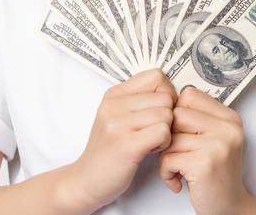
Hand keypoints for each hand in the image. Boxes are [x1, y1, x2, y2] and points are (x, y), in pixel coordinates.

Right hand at [55, 69, 176, 210]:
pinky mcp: (127, 145)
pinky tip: (151, 150)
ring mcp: (118, 124)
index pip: (156, 76)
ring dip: (166, 132)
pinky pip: (163, 132)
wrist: (86, 179)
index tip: (159, 110)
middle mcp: (114, 105)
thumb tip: (169, 89)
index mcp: (113, 94)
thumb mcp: (115, 116)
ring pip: (167, 115)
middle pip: (165, 97)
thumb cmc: (107, 150)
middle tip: (153, 131)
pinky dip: (164, 143)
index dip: (166, 93)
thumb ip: (138, 100)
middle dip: (167, 116)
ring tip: (150, 142)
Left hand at [159, 87, 252, 214]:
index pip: (189, 95)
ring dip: (166, 157)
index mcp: (229, 118)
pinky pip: (167, 158)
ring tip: (180, 169)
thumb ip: (196, 118)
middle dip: (169, 136)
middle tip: (178, 154)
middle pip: (176, 114)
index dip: (176, 114)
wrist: (231, 207)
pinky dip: (166, 173)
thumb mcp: (213, 139)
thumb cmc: (215, 174)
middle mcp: (228, 128)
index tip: (181, 133)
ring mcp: (218, 145)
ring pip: (168, 137)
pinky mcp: (205, 163)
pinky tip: (179, 181)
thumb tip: (164, 101)